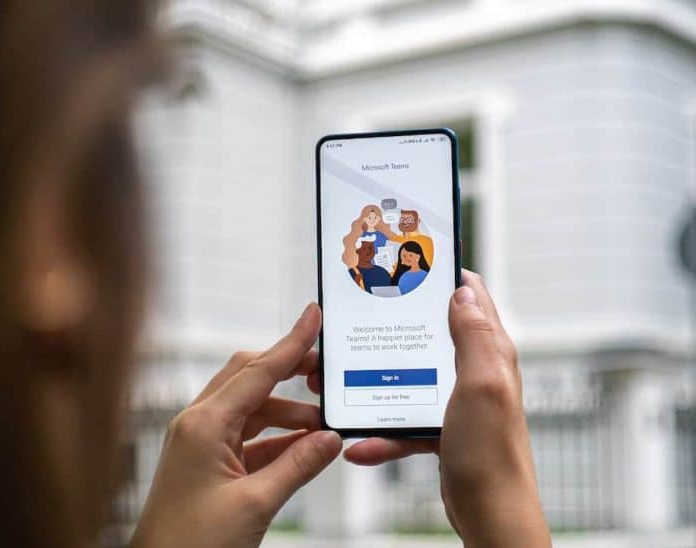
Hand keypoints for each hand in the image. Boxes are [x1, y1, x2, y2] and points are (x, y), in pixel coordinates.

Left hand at [131, 304, 341, 547]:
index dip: (291, 342)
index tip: (313, 315)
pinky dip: (276, 440)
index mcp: (203, 424)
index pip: (258, 371)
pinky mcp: (207, 462)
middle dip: (290, 372)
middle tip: (326, 370)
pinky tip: (302, 449)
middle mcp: (199, 424)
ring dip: (288, 414)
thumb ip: (297, 467)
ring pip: (253, 410)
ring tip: (322, 427)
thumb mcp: (254, 505)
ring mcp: (201, 442)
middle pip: (252, 379)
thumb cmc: (189, 545)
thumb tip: (331, 440)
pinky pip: (248, 437)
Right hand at [344, 271, 550, 547]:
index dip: (442, 275)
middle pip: (433, 331)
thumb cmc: (493, 455)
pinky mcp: (442, 427)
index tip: (409, 264)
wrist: (490, 514)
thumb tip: (462, 292)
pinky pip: (406, 419)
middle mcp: (475, 370)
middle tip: (364, 318)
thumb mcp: (482, 386)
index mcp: (490, 352)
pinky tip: (363, 443)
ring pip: (412, 374)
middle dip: (399, 324)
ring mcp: (457, 399)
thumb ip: (474, 337)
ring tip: (346, 378)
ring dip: (382, 377)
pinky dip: (385, 429)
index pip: (471, 295)